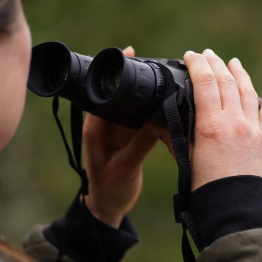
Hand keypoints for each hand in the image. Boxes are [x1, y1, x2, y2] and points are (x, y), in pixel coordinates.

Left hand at [83, 46, 170, 227]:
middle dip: (134, 80)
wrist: (106, 209)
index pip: (103, 93)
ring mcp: (116, 131)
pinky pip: (140, 120)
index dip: (116, 73)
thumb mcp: (125, 168)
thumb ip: (140, 144)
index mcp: (96, 128)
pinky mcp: (127, 138)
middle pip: (119, 95)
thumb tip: (158, 122)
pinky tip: (165, 109)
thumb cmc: (107, 191)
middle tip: (154, 65)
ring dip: (144, 97)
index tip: (130, 53)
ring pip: (131, 106)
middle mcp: (104, 125)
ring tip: (163, 85)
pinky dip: (151, 114)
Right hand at [183, 49, 261, 190]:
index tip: (190, 55)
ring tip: (233, 63)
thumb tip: (174, 118)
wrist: (235, 210)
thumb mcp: (187, 158)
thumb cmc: (206, 189)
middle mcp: (234, 121)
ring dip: (239, 74)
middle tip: (207, 54)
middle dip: (216, 64)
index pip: (204, 82)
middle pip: (226, 81)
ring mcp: (251, 129)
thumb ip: (182, 134)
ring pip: (247, 92)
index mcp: (211, 124)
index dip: (196, 64)